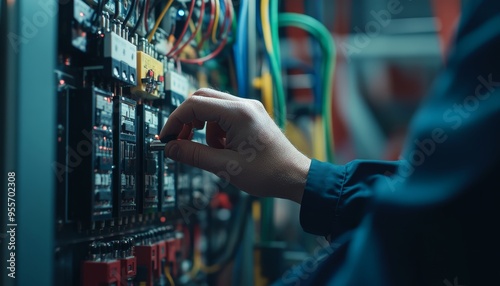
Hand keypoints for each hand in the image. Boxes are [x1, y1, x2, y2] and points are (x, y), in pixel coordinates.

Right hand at [159, 88, 310, 202]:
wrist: (296, 177)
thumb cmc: (268, 173)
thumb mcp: (226, 167)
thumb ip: (194, 155)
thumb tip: (170, 149)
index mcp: (238, 113)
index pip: (195, 105)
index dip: (175, 120)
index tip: (165, 138)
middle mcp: (244, 105)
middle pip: (202, 99)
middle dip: (187, 120)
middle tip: (179, 141)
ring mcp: (249, 109)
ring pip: (213, 109)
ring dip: (204, 129)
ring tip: (213, 152)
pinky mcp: (251, 117)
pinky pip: (225, 117)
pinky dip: (217, 132)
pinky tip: (225, 151)